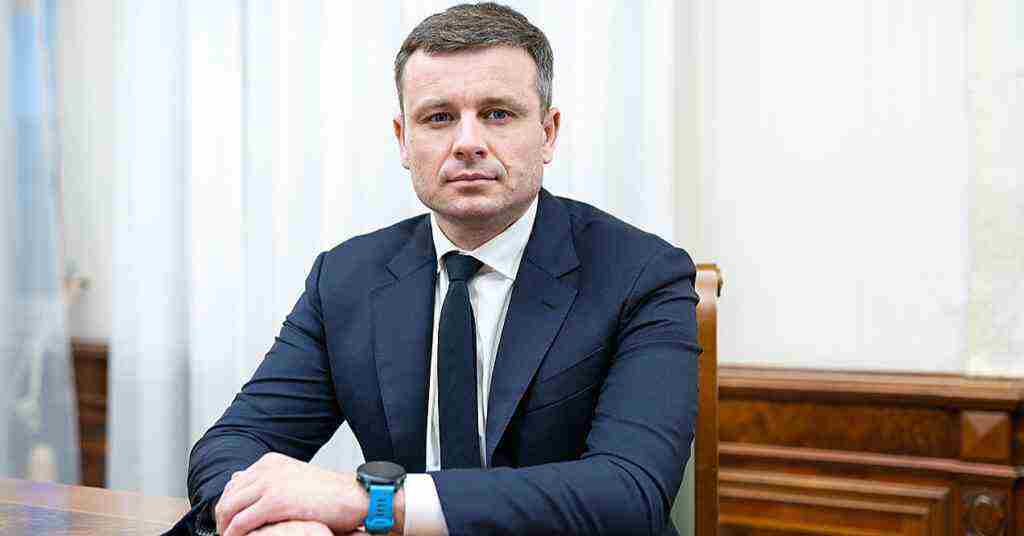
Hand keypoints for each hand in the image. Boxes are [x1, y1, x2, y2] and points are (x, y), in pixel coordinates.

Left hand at [215, 452, 368, 535]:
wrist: (354, 497)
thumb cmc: (330, 494)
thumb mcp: (295, 480)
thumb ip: (270, 481)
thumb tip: (243, 484)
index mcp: (270, 462)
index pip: (234, 484)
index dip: (228, 506)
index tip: (230, 523)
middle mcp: (267, 468)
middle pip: (227, 496)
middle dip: (223, 519)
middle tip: (227, 535)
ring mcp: (270, 483)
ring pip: (229, 509)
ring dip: (225, 528)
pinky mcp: (275, 502)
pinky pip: (241, 522)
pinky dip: (234, 535)